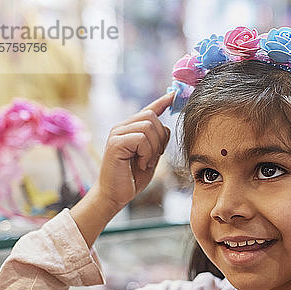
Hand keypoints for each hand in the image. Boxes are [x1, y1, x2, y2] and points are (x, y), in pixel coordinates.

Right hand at [96, 92, 172, 210]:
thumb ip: (156, 141)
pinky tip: (141, 164)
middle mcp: (122, 127)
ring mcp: (117, 133)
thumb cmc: (132, 177)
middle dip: (160, 138)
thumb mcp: (150, 156)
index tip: (174, 94)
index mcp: (131, 129)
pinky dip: (147, 153)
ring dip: (154, 148)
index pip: (148, 110)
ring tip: (145, 162)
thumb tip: (166, 127)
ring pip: (148, 126)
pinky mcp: (115, 143)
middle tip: (153, 157)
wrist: (115, 195)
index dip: (162, 101)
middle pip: (152, 117)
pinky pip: (141, 139)